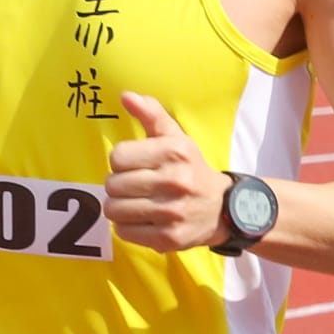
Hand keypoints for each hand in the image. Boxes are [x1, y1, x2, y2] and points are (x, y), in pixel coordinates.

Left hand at [101, 90, 227, 252]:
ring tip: (137, 202)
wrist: (222, 208)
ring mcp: (172, 212)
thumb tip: (126, 96)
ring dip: (119, 207)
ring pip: (114, 209)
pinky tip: (143, 219)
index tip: (135, 164)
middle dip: (118, 185)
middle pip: (112, 184)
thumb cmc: (190, 168)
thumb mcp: (176, 138)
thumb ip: (151, 114)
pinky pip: (123, 231)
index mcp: (175, 152)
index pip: (118, 157)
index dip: (121, 161)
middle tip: (135, 186)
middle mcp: (175, 181)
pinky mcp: (168, 237)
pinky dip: (127, 227)